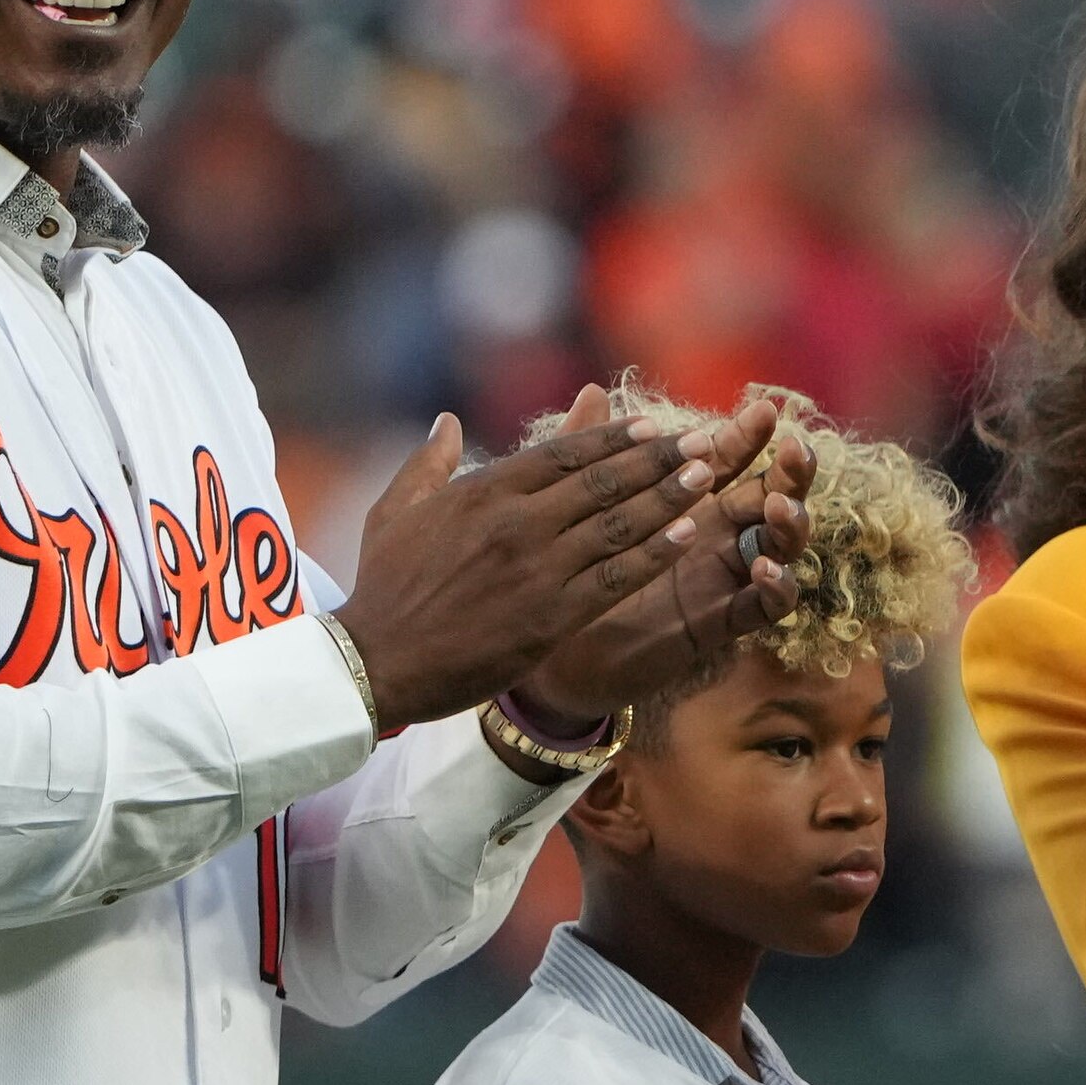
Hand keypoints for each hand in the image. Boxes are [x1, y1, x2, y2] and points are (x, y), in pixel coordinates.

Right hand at [332, 386, 780, 731]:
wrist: (377, 663)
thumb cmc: (384, 588)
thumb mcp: (394, 512)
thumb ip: (429, 462)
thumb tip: (449, 421)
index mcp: (484, 492)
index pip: (564, 454)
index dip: (614, 438)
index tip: (652, 426)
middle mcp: (517, 522)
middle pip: (603, 482)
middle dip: (658, 459)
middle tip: (703, 441)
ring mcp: (539, 570)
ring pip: (619, 525)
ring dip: (669, 497)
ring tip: (708, 475)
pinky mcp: (552, 616)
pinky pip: (618, 578)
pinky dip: (657, 552)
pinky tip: (689, 532)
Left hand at [523, 411, 814, 721]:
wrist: (556, 657)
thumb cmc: (571, 575)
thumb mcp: (580, 509)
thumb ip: (591, 454)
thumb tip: (590, 391)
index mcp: (689, 502)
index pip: (729, 461)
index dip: (748, 436)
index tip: (762, 410)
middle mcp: (716, 536)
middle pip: (770, 497)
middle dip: (790, 475)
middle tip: (795, 452)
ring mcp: (723, 579)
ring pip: (779, 548)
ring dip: (789, 527)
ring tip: (779, 508)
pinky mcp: (720, 622)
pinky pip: (763, 607)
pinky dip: (776, 587)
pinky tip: (765, 568)